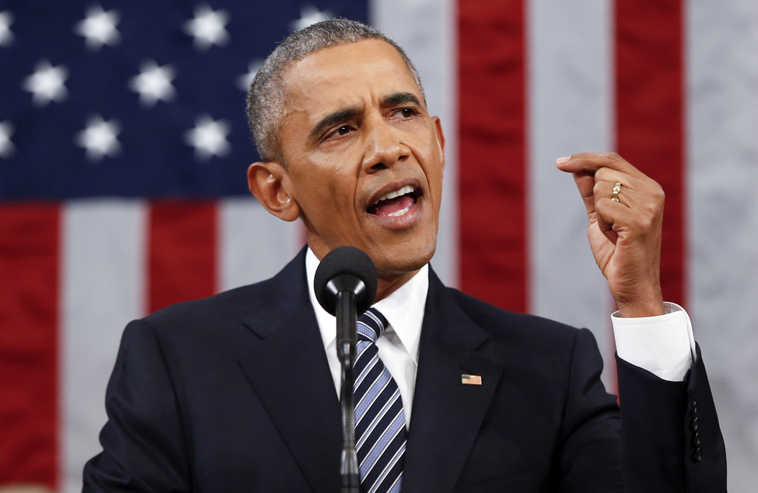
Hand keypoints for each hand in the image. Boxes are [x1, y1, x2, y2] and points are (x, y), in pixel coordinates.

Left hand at [557, 152, 664, 317]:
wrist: (632, 284)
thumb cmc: (617, 251)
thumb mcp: (600, 216)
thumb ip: (591, 191)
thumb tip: (577, 168)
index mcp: (648, 187)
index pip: (612, 160)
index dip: (583, 158)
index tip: (559, 163)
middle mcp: (653, 192)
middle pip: (603, 172)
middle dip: (594, 197)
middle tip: (610, 223)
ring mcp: (649, 205)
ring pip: (601, 188)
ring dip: (599, 213)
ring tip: (615, 231)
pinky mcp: (639, 221)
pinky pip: (601, 206)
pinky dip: (601, 223)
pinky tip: (615, 237)